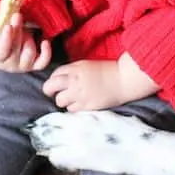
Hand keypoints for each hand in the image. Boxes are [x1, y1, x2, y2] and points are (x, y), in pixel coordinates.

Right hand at [0, 12, 52, 72]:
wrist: (4, 53)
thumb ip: (2, 15)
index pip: (2, 49)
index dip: (5, 38)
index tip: (8, 26)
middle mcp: (10, 64)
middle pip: (16, 49)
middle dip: (17, 31)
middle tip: (17, 16)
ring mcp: (23, 65)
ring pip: (29, 53)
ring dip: (28, 38)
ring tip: (24, 30)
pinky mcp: (35, 65)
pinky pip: (43, 62)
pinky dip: (46, 52)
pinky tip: (45, 41)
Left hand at [42, 53, 159, 111]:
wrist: (124, 80)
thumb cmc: (108, 71)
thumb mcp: (88, 65)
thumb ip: (73, 70)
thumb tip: (61, 78)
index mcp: (75, 68)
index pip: (54, 74)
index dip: (54, 79)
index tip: (57, 84)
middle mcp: (74, 80)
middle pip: (50, 87)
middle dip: (49, 90)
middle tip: (54, 93)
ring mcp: (80, 94)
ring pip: (59, 101)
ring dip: (63, 100)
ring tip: (72, 99)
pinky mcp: (86, 106)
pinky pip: (71, 109)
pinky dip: (73, 108)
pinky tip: (81, 104)